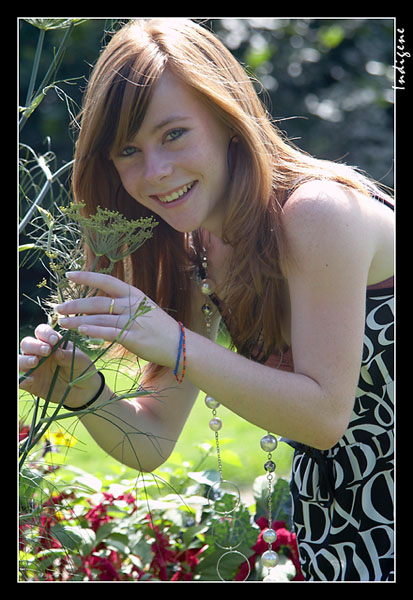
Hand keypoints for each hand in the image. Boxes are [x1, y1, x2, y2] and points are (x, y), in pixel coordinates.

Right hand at [19, 323, 100, 406]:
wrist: (84, 389)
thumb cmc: (81, 368)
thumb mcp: (79, 360)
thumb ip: (67, 355)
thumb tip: (56, 352)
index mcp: (51, 343)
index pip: (41, 332)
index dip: (45, 333)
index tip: (54, 340)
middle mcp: (39, 353)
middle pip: (27, 343)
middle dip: (34, 345)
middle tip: (46, 351)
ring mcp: (33, 368)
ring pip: (19, 360)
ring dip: (23, 360)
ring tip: (34, 362)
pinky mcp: (32, 384)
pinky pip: (21, 381)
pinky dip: (21, 379)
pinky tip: (30, 380)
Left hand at [54, 271, 179, 368]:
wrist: (179, 344)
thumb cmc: (159, 327)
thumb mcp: (144, 309)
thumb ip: (124, 305)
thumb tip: (101, 304)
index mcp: (134, 294)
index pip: (106, 281)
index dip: (87, 277)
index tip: (69, 274)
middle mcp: (133, 305)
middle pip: (98, 302)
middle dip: (76, 304)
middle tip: (58, 307)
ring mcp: (133, 321)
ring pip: (100, 318)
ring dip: (78, 320)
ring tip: (62, 322)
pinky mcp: (133, 338)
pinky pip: (109, 333)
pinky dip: (94, 330)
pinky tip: (81, 330)